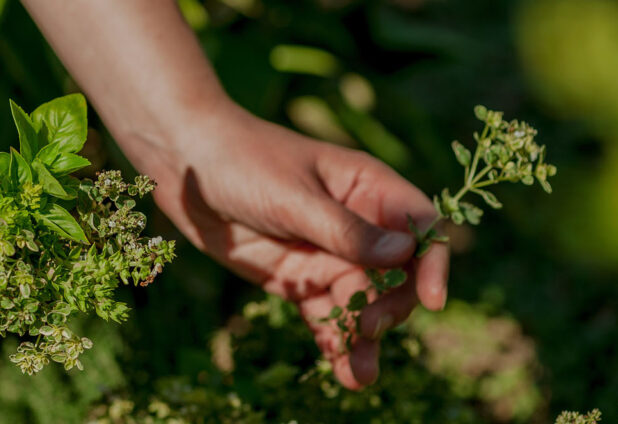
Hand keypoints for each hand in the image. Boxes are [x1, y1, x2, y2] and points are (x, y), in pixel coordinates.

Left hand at [129, 103, 448, 388]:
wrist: (185, 164)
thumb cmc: (243, 161)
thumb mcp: (293, 196)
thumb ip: (345, 230)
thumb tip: (403, 255)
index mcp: (367, 187)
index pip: (419, 226)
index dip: (432, 262)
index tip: (432, 300)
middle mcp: (356, 224)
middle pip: (396, 275)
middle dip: (390, 306)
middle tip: (368, 327)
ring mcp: (326, 254)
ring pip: (361, 302)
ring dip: (365, 338)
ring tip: (360, 375)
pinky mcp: (297, 279)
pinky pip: (325, 315)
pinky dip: (335, 342)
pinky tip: (341, 371)